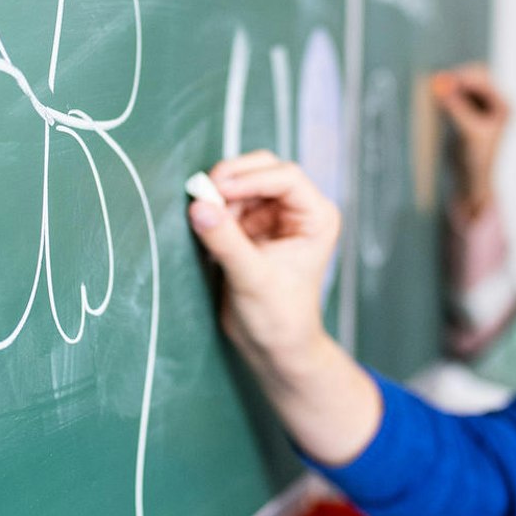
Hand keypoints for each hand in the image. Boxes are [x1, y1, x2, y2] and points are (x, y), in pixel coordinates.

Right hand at [186, 151, 339, 367]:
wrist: (273, 346)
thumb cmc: (279, 318)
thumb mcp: (252, 279)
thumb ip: (225, 241)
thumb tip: (199, 207)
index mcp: (316, 217)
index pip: (286, 177)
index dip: (250, 178)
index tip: (217, 191)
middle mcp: (298, 211)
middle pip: (264, 169)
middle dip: (232, 179)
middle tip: (203, 193)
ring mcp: (273, 217)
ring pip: (242, 183)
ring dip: (220, 195)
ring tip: (204, 217)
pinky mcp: (250, 227)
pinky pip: (228, 203)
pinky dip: (214, 209)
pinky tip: (206, 227)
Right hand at [431, 63, 510, 214]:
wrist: (472, 179)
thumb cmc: (476, 160)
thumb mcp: (468, 132)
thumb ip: (457, 107)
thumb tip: (442, 86)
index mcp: (504, 106)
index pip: (483, 81)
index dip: (463, 78)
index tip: (443, 80)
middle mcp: (496, 102)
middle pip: (474, 78)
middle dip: (456, 79)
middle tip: (436, 83)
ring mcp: (482, 106)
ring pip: (464, 85)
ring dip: (450, 87)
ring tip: (435, 94)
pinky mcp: (469, 111)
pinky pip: (457, 95)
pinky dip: (447, 95)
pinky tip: (437, 101)